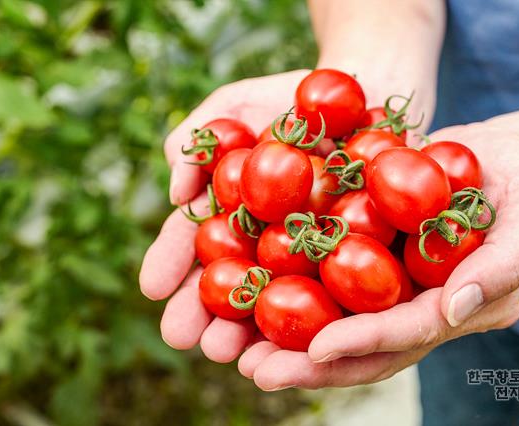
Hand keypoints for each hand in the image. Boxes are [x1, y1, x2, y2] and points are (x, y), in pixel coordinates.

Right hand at [139, 68, 429, 362]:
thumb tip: (176, 190)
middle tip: (185, 339)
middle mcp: (265, 237)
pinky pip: (335, 287)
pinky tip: (298, 342)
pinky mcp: (356, 254)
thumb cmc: (293, 95)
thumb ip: (199, 138)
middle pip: (231, 278)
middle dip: (205, 311)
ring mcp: (309, 249)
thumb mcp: (236, 105)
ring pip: (276, 295)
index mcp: (231, 210)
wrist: (366, 88)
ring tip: (227, 352)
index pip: (196, 239)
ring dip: (248, 328)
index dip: (173, 263)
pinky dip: (314, 316)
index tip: (152, 289)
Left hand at [238, 123, 518, 389]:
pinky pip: (328, 275)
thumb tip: (452, 308)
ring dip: (288, 338)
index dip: (366, 342)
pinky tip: (247, 291)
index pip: (409, 333)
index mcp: (458, 307)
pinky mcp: (371, 253)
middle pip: (364, 344)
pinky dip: (289, 287)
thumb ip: (505, 263)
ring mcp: (393, 283)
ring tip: (238, 349)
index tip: (318, 349)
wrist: (499, 157)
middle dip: (311, 363)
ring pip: (338, 318)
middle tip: (257, 371)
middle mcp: (419, 306)